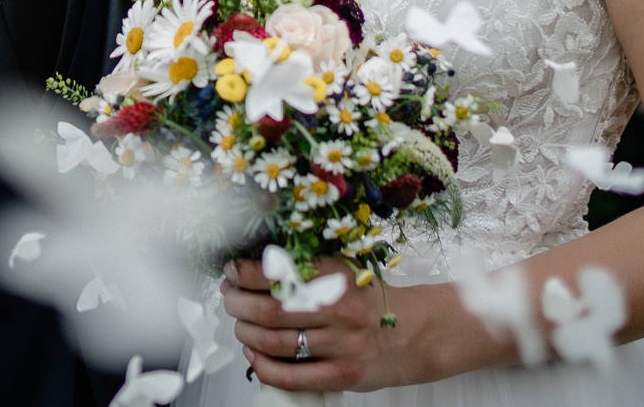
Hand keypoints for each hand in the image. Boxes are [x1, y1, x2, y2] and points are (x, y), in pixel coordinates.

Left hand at [219, 256, 421, 392]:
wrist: (413, 334)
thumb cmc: (369, 303)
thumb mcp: (343, 273)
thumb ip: (306, 268)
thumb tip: (252, 266)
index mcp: (338, 277)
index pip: (278, 272)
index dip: (245, 273)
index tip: (232, 272)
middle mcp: (341, 310)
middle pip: (270, 309)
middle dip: (238, 303)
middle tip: (230, 299)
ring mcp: (342, 346)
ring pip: (275, 343)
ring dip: (246, 333)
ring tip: (241, 326)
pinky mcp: (342, 375)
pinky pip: (291, 376)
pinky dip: (263, 367)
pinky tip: (254, 355)